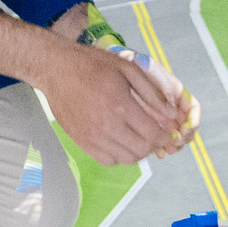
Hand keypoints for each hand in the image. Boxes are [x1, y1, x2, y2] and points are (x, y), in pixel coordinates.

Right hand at [46, 2, 200, 153]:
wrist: (56, 70)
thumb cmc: (94, 65)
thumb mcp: (128, 68)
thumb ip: (152, 92)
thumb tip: (171, 114)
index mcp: (122, 106)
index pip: (153, 134)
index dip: (165, 137)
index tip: (168, 133)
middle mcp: (108, 126)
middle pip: (141, 150)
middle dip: (153, 146)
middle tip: (154, 137)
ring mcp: (93, 137)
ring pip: (126, 159)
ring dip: (137, 152)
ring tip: (137, 139)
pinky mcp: (82, 142)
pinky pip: (108, 161)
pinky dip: (119, 156)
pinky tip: (120, 142)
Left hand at [139, 58, 202, 154]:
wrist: (119, 70)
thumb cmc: (136, 69)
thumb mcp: (152, 77)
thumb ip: (163, 93)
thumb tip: (173, 114)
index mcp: (179, 94)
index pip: (195, 110)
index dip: (193, 122)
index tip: (184, 131)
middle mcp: (174, 107)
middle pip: (187, 127)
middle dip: (183, 138)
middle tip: (174, 145)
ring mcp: (163, 117)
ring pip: (176, 136)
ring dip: (174, 145)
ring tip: (166, 151)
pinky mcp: (152, 125)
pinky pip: (161, 139)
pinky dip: (161, 147)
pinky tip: (157, 152)